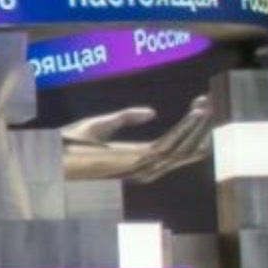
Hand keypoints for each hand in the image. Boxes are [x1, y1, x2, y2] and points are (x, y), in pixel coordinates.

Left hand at [59, 97, 211, 185]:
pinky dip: (186, 129)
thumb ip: (127, 117)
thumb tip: (152, 112)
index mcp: (140, 157)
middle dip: (202, 125)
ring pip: (183, 145)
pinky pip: (171, 144)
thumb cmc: (72, 142)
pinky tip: (196, 114)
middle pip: (185, 146)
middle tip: (214, 103)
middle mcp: (146, 165)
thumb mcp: (104, 124)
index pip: (176, 143)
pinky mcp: (139, 160)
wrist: (54, 153)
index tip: (202, 104)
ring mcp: (144, 165)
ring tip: (208, 106)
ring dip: (198, 125)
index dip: (192, 126)